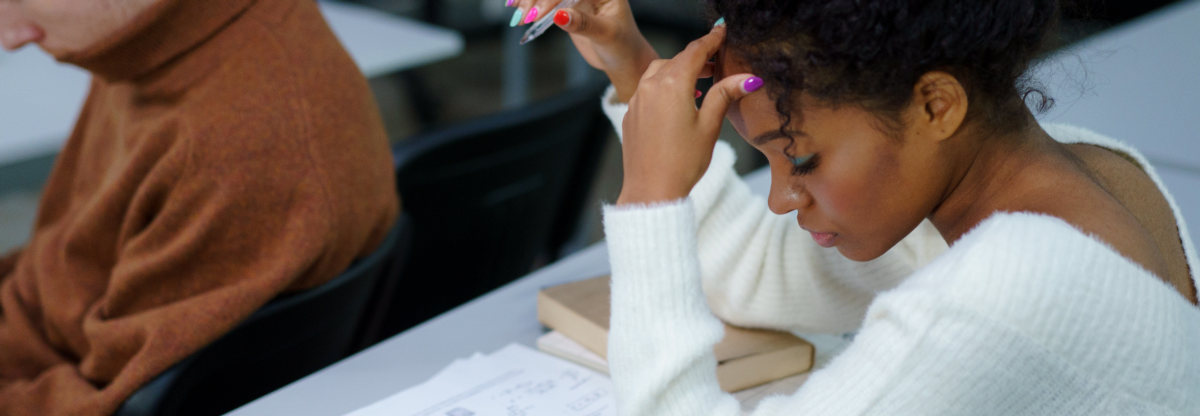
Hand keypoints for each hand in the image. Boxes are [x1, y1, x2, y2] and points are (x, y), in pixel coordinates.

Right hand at [507, 0, 656, 101]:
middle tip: (524, 16)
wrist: (623, 60)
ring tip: (516, 14)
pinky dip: (531, 6)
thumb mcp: (606, 35)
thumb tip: (559, 16)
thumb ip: (584, 24)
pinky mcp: (566, 7)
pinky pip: (545, 2)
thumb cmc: (623, 46)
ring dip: (530, 1)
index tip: (539, 14)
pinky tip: (516, 9)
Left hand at [616, 25, 761, 205]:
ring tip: (699, 82)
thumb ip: (725, 95)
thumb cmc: (682, 162)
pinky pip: (648, 88)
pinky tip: (678, 101)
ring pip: (659, 71)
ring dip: (679, 70)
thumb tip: (748, 78)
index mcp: (672, 85)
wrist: (650, 191)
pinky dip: (664, 85)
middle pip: (677, 59)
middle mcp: (650, 86)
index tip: (723, 31)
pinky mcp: (631, 113)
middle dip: (697, 57)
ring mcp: (637, 99)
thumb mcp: (710, 126)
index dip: (711, 40)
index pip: (695, 52)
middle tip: (717, 61)